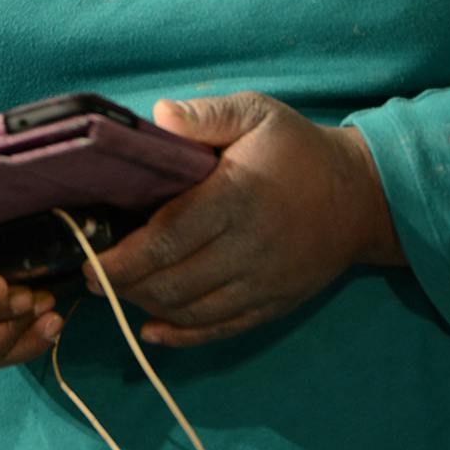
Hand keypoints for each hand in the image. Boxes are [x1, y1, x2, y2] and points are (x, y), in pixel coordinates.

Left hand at [88, 91, 402, 347]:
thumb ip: (207, 115)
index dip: (123, 258)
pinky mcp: (274, 304)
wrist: (361, 195)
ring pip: (193, 311)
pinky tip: (153, 330)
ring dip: (148, 306)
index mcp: (237, 196)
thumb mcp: (256, 113)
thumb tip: (158, 116)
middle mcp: (249, 247)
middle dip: (125, 285)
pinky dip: (184, 335)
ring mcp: (263, 282)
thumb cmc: (297, 149)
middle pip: (173, 282)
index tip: (89, 261)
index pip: (168, 237)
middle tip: (91, 276)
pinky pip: (223, 330)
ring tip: (119, 291)